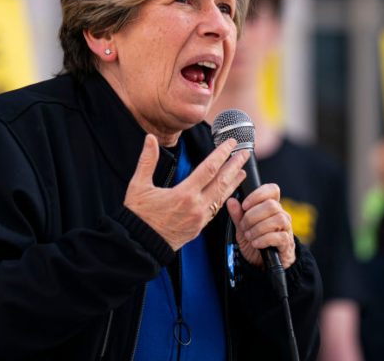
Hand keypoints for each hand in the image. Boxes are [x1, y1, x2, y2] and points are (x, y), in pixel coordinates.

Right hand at [124, 134, 248, 250]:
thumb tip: (150, 139)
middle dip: (235, 166)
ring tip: (243, 172)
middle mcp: (196, 206)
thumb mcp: (138, 185)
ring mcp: (200, 219)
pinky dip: (224, 197)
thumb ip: (147, 160)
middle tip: (245, 153)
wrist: (140, 245)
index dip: (222, 154)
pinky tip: (227, 192)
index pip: (209, 169)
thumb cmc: (138, 216)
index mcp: (184, 194)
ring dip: (233, 182)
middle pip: (222, 182)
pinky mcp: (199, 228)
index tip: (230, 143)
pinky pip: (216, 210)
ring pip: (222, 197)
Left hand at [226, 183, 295, 268]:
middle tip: (243, 226)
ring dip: (258, 228)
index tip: (245, 205)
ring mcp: (286, 228)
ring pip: (277, 219)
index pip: (272, 190)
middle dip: (253, 216)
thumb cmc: (254, 242)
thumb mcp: (242, 229)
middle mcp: (281, 214)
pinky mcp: (287, 242)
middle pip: (272, 205)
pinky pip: (279, 236)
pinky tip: (256, 243)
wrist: (262, 264)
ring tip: (249, 236)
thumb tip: (231, 201)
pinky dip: (264, 239)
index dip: (258, 194)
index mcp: (271, 207)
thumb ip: (237, 215)